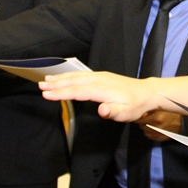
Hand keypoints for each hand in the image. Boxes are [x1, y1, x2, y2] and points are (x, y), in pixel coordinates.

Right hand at [40, 71, 160, 121]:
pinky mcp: (102, 76)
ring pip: (76, 76)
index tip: (46, 94)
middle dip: (56, 83)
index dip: (61, 93)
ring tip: (46, 80)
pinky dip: (69, 75)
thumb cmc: (136, 106)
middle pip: (74, 81)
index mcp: (102, 90)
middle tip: (40, 86)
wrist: (147, 93)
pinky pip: (81, 74)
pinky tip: (63, 77)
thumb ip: (112, 112)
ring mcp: (100, 76)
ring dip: (61, 78)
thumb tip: (101, 110)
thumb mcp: (126, 113)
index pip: (77, 91)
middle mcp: (99, 80)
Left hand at [136, 110, 181, 140]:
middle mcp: (157, 127)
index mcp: (156, 118)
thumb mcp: (161, 107)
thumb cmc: (173, 113)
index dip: (139, 116)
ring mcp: (158, 134)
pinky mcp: (160, 138)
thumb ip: (150, 109)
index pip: (139, 119)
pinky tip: (154, 127)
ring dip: (145, 126)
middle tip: (146, 116)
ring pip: (145, 131)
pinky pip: (149, 136)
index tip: (139, 114)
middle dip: (142, 121)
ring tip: (151, 121)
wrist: (183, 121)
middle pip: (141, 125)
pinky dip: (149, 132)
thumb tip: (140, 110)